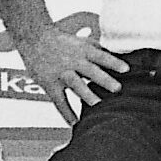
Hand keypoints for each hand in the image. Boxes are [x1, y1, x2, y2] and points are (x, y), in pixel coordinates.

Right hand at [13, 24, 128, 125]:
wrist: (34, 38)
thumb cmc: (60, 40)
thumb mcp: (80, 41)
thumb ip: (97, 50)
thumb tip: (116, 56)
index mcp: (83, 50)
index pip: (101, 56)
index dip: (114, 62)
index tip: (126, 70)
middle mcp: (73, 61)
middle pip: (91, 70)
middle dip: (104, 79)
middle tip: (117, 89)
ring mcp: (62, 73)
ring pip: (76, 84)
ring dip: (87, 95)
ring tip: (97, 106)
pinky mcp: (50, 84)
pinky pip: (59, 100)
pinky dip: (66, 112)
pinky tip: (74, 123)